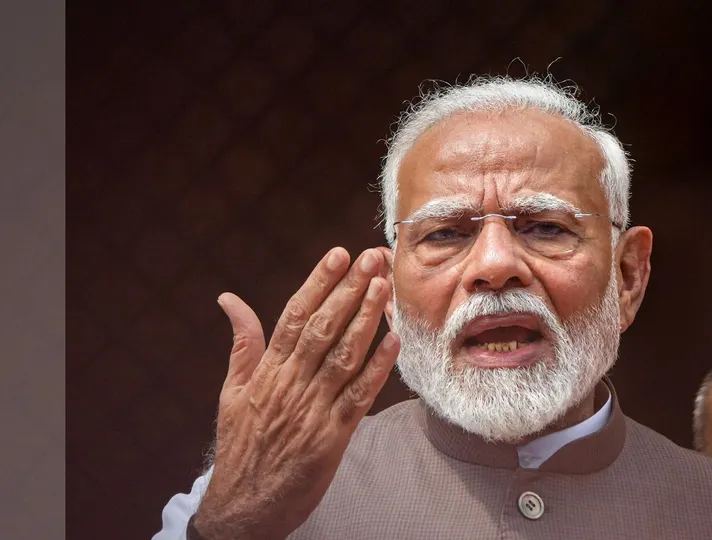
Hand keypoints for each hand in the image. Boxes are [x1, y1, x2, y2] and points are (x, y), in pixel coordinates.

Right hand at [193, 247, 398, 539]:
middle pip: (323, 328)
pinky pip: (359, 397)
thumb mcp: (231, 391)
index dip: (318, 283)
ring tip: (384, 287)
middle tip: (373, 257)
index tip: (339, 255)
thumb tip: (229, 299)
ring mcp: (312, 410)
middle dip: (350, 290)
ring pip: (344, 356)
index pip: (294, 317)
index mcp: (267, 371)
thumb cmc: (241, 445)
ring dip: (366, 319)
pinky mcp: (332, 437)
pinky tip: (393, 342)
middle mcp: (290, 384)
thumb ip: (242, 344)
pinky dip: (377, 369)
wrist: (243, 506)